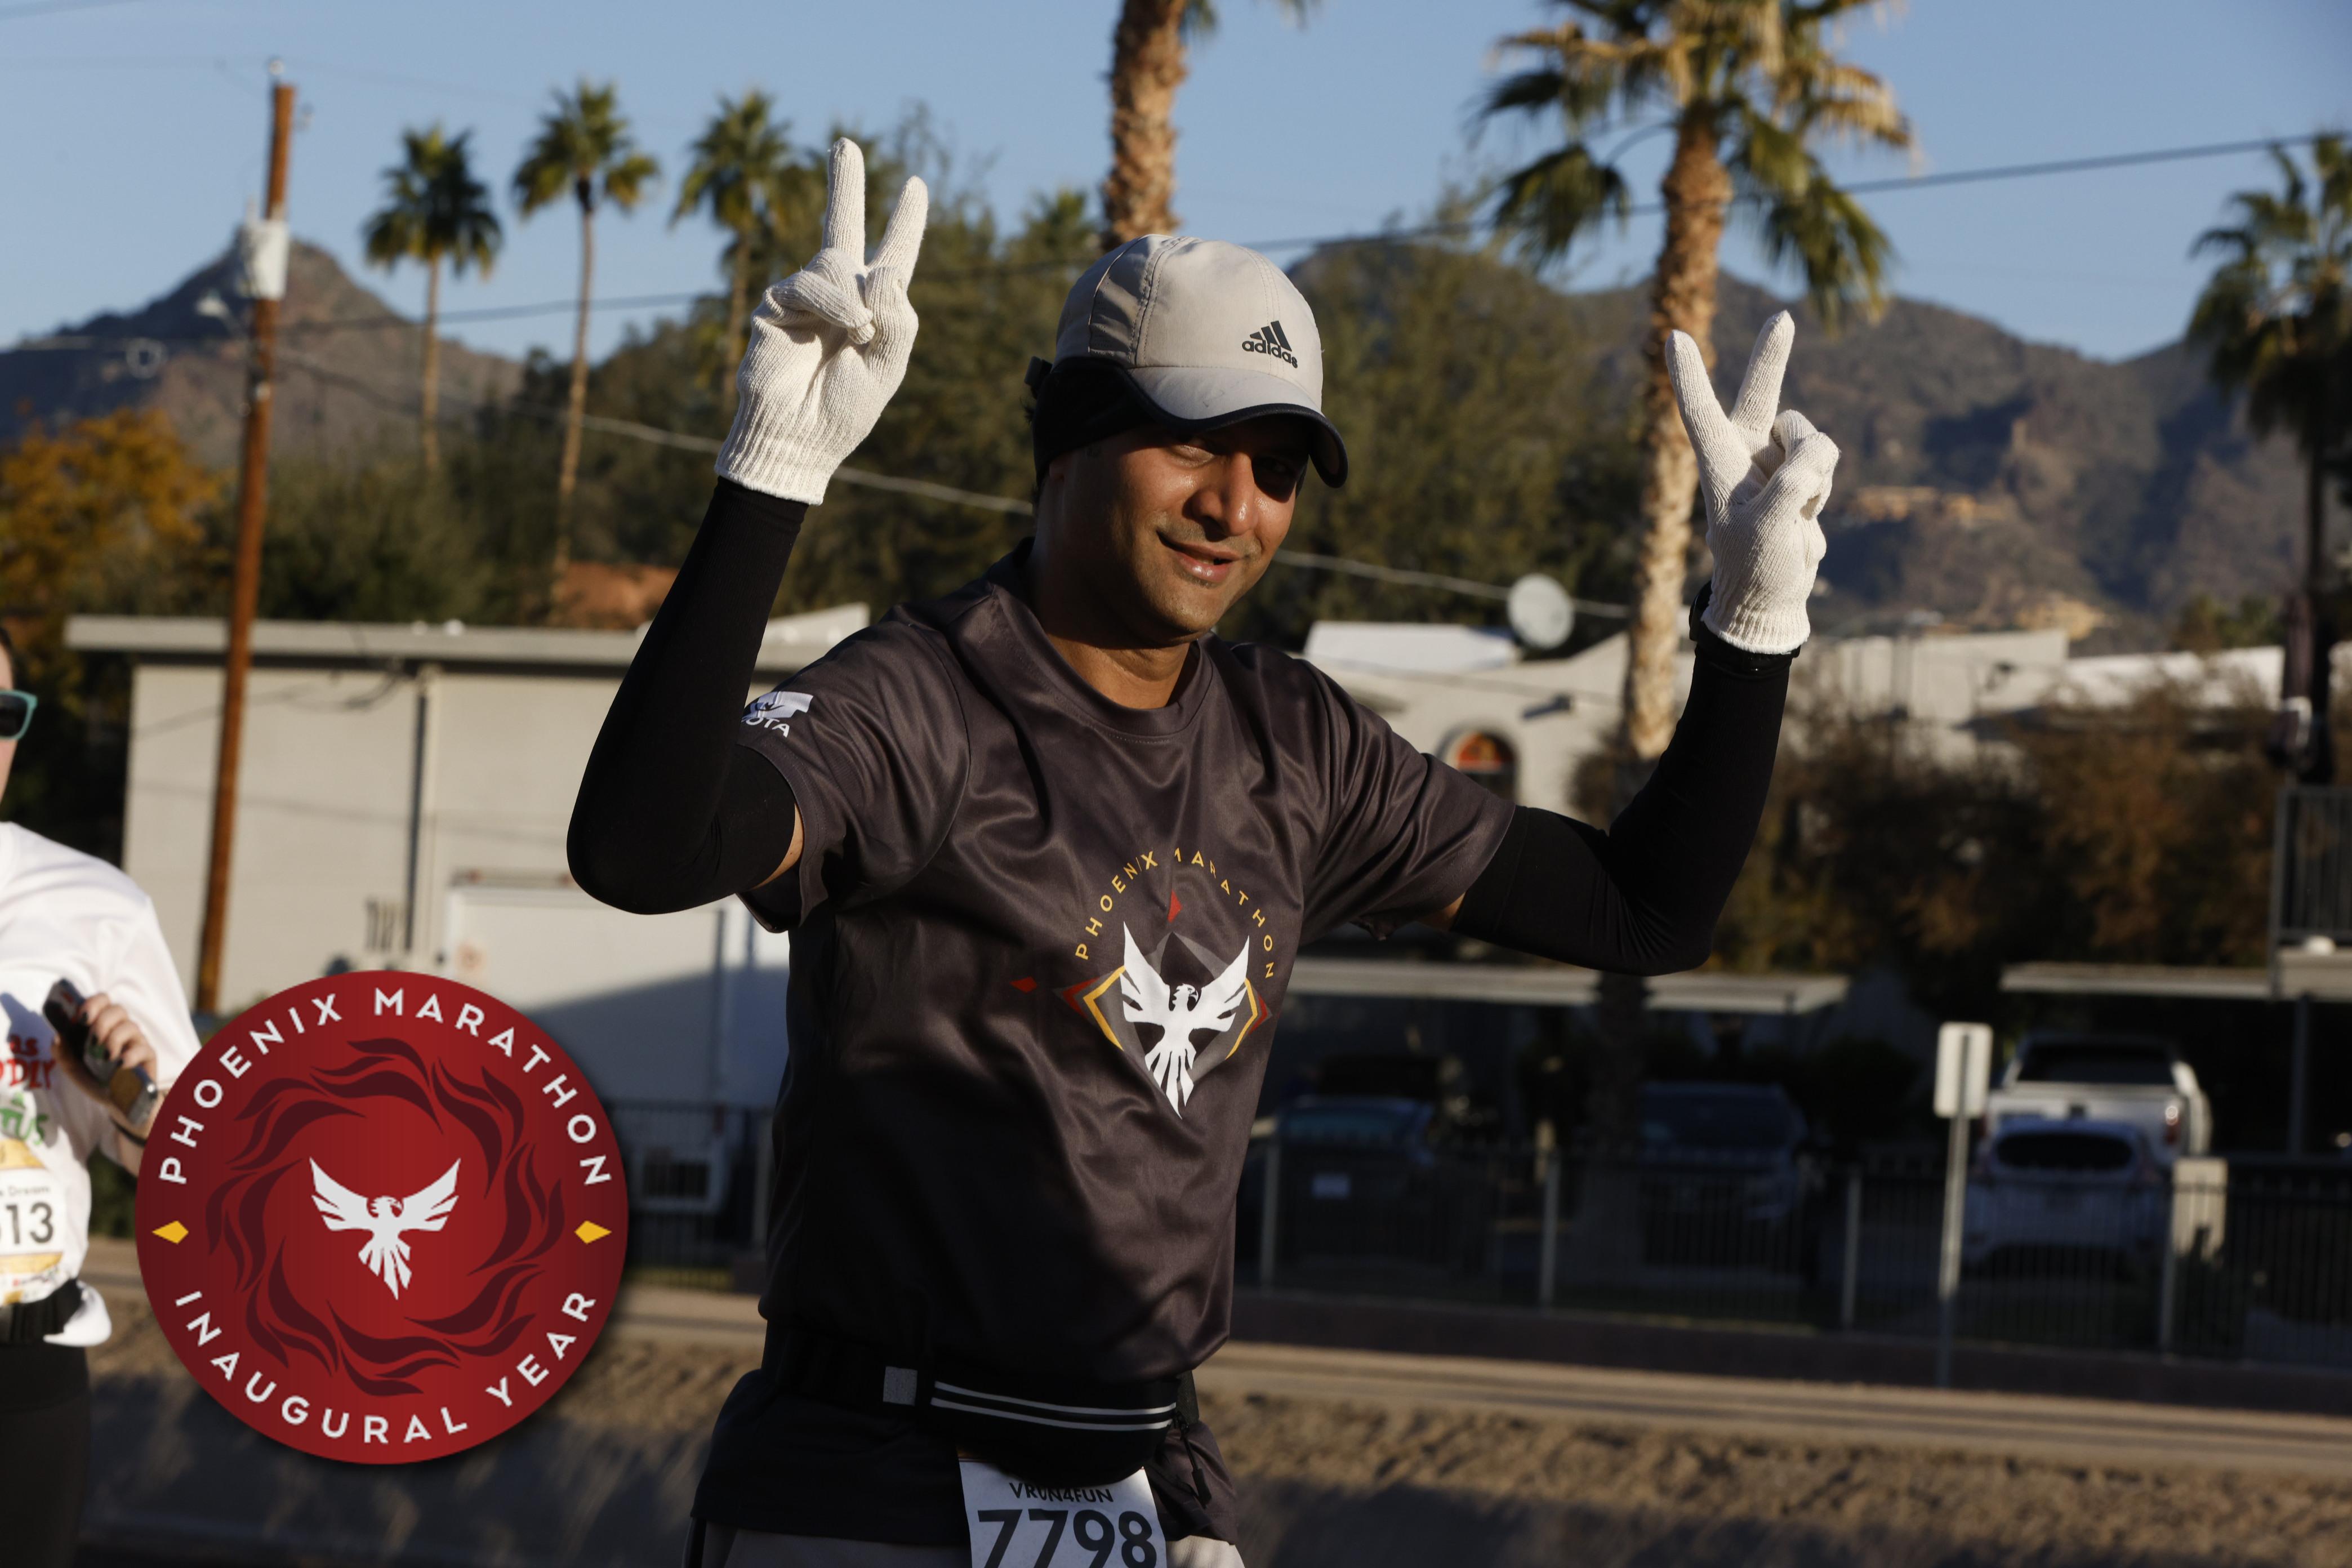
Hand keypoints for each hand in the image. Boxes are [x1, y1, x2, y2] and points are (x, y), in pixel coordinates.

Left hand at [54, 989, 157, 1125]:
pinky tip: (121, 1064)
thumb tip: (57, 1037)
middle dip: (103, 1022)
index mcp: (102, 1025)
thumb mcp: (73, 1068)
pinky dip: (131, 1054)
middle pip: (118, 1009)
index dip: (93, 1004)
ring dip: (115, 1038)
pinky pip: (143, 1049)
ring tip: (105, 1056)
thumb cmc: (94, 1079)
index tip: (81, 1018)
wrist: (114, 1102)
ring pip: (130, 1026)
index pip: (102, 1001)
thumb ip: (62, 1053)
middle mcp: (121, 1029)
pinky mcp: (147, 1057)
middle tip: (93, 1041)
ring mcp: (136, 1041)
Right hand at [716, 139, 928, 504]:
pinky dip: (834, 303)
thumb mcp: (889, 365)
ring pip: (835, 265)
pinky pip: (810, 284)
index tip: (916, 186)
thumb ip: (898, 318)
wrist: (800, 437)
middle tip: (845, 143)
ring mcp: (807, 297)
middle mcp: (841, 294)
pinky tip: (846, 329)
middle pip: (843, 227)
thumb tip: (884, 269)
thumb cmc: (844, 410)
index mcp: (876, 309)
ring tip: (859, 334)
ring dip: (852, 299)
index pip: (893, 256)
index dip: (905, 223)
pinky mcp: (777, 304)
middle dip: (844, 186)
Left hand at [1667, 311, 1837, 654]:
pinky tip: (1805, 512)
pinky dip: (1824, 485)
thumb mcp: (1769, 530)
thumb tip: (1817, 452)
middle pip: (1760, 393)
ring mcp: (1774, 459)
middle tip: (1782, 316)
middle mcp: (1744, 452)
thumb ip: (1791, 487)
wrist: (1773, 592)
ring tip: (1794, 510)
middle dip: (1771, 355)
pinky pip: (1828, 458)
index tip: (1674, 337)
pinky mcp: (1802, 471)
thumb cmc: (1756, 564)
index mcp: (1719, 464)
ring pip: (1811, 436)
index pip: (1701, 413)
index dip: (1689, 375)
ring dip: (1814, 471)